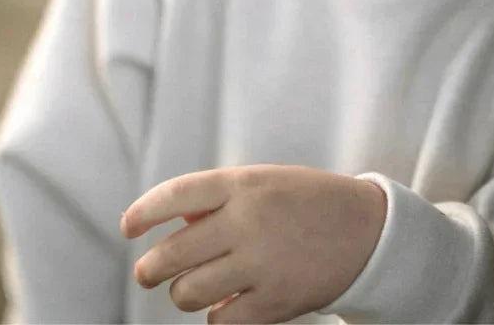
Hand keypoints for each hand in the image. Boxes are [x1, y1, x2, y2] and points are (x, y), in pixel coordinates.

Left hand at [121, 164, 386, 323]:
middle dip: (150, 268)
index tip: (127, 227)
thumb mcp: (263, 182)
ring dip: (182, 293)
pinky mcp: (275, 301)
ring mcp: (261, 263)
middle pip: (172, 253)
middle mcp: (247, 221)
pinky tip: (224, 305)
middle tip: (147, 272)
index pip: (176, 195)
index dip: (143, 212)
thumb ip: (218, 200)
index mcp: (243, 184)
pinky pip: (221, 321)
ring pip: (188, 292)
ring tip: (191, 287)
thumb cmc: (304, 201)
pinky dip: (216, 316)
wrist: (366, 229)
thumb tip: (171, 223)